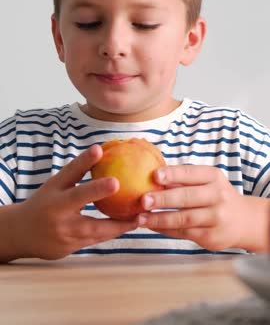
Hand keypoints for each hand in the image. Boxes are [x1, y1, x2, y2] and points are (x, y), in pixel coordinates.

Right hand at [16, 145, 136, 258]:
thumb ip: (78, 170)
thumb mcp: (57, 184)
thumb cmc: (46, 202)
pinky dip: (113, 233)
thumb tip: (101, 149)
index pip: (69, 171)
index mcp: (54, 190)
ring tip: (140, 215)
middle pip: (78, 197)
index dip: (84, 160)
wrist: (22, 234)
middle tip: (117, 182)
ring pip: (94, 226)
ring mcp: (62, 230)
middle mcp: (56, 209)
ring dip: (119, 223)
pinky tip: (129, 227)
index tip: (98, 149)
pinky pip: (96, 239)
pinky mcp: (69, 248)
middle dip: (98, 190)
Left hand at [137, 164, 261, 250]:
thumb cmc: (216, 195)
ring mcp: (216, 218)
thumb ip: (183, 179)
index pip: (191, 173)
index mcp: (213, 177)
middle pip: (187, 198)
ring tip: (140, 218)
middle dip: (163, 199)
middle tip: (143, 200)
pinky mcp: (211, 237)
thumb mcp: (207, 181)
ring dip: (159, 218)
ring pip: (183, 219)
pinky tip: (152, 226)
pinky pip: (183, 233)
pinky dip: (165, 229)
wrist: (244, 221)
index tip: (154, 175)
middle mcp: (217, 196)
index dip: (173, 174)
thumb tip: (151, 177)